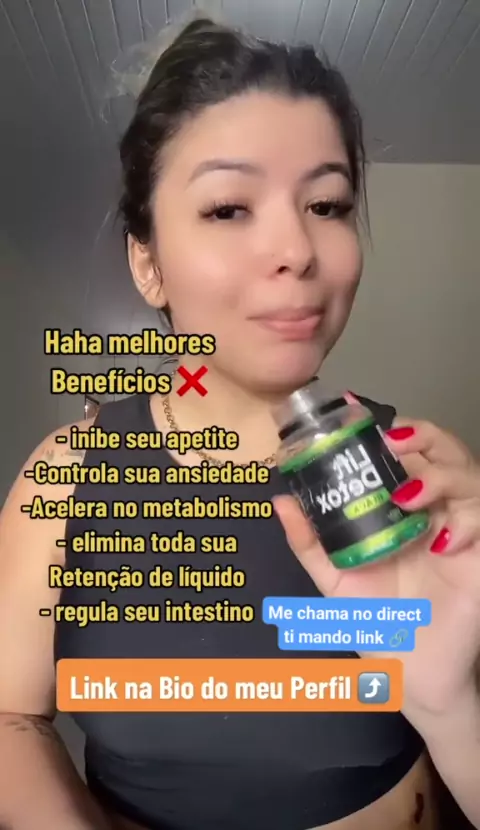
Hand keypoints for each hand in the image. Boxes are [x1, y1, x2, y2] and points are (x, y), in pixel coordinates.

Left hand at [273, 417, 479, 727]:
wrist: (412, 675)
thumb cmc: (378, 622)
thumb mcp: (335, 579)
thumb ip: (309, 541)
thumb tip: (279, 500)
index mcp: (401, 506)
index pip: (401, 451)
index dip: (380, 424)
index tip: (348, 406)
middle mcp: (436, 508)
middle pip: (441, 449)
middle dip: (419, 436)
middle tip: (390, 444)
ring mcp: (463, 528)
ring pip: (469, 474)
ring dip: (440, 475)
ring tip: (408, 494)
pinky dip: (467, 521)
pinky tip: (441, 541)